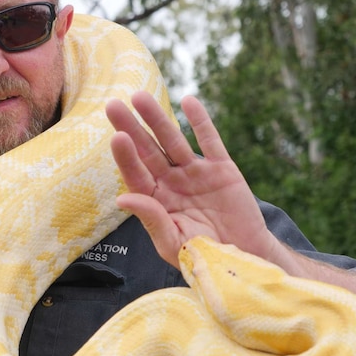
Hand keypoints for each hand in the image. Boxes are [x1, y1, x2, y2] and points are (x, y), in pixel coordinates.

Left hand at [105, 92, 278, 268]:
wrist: (243, 257)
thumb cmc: (202, 256)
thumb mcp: (173, 243)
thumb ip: (151, 219)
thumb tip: (122, 198)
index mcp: (156, 201)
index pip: (136, 175)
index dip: (125, 157)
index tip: (116, 137)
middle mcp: (172, 182)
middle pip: (147, 151)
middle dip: (131, 128)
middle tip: (112, 106)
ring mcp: (196, 173)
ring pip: (173, 140)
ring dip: (158, 118)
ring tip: (140, 97)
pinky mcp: (222, 168)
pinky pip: (210, 141)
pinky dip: (200, 122)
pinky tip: (189, 101)